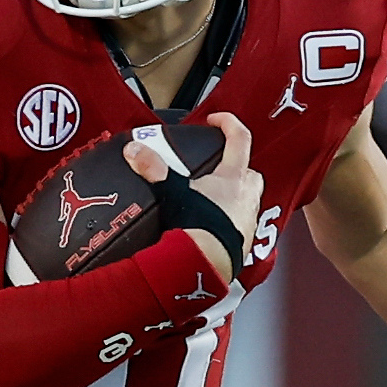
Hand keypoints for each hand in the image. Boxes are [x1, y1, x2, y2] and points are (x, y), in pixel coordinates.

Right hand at [131, 114, 263, 284]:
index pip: (240, 139)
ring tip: (214, 200)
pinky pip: (241, 226)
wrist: (206, 265)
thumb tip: (135, 150)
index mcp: (234, 177)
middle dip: (238, 168)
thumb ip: (154, 169)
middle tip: (219, 170)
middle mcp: (247, 197)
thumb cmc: (198, 226)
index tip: (216, 121)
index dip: (228, 124)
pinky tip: (212, 226)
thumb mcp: (173, 192)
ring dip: (236, 197)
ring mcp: (248, 221)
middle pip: (251, 173)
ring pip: (249, 201)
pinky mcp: (244, 243)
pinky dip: (230, 223)